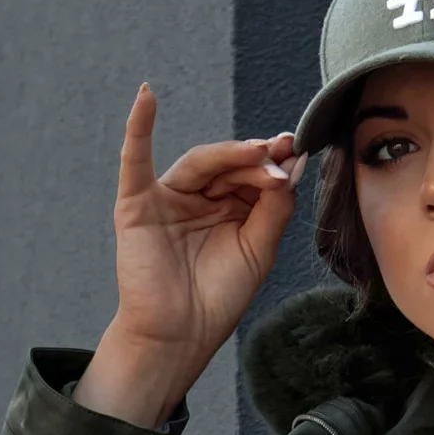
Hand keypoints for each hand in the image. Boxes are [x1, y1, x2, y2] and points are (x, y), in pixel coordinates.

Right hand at [86, 84, 306, 416]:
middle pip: (230, 167)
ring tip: (259, 151)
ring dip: (229, 155)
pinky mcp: (137, 204)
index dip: (274, 163)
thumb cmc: (218, 298)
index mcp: (230, 208)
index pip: (253, 176)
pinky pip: (135, 161)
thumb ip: (275, 208)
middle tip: (282, 154)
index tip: (298, 149)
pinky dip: (138, 128)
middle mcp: (200, 198)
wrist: (181, 336)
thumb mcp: (258, 250)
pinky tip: (146, 98)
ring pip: (200, 163)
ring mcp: (168, 198)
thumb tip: (294, 164)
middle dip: (257, 160)